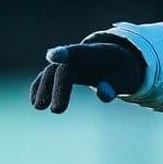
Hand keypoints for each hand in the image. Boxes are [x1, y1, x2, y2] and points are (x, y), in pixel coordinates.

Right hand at [30, 37, 144, 112]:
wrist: (117, 60)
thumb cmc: (123, 69)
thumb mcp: (127, 77)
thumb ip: (116, 85)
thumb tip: (103, 95)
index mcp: (97, 53)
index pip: (81, 52)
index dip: (66, 53)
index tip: (52, 56)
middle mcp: (79, 56)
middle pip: (64, 68)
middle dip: (58, 88)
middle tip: (57, 111)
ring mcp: (69, 62)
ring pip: (51, 71)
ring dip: (44, 88)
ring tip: (39, 107)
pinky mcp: (62, 69)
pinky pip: (47, 76)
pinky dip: (39, 86)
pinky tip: (35, 102)